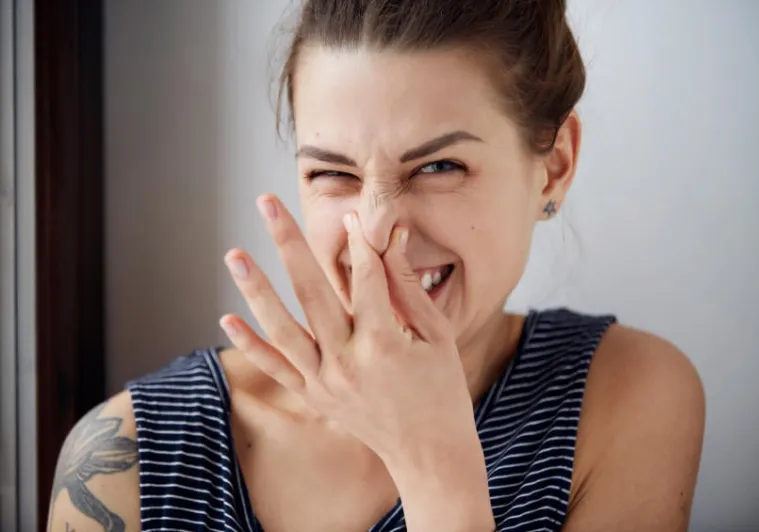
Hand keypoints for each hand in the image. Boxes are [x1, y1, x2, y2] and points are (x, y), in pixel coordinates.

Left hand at [220, 194, 493, 529]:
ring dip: (256, 289)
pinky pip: (275, 368)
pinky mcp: (314, 397)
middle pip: (312, 292)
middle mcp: (347, 364)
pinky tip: (226, 317)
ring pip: (283, 329)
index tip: (350, 215)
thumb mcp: (436, 335)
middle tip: (267, 203)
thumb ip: (408, 287)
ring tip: (234, 254)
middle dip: (288, 243)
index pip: (365, 279)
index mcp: (385, 345)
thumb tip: (390, 240)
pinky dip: (249, 345)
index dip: (360, 243)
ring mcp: (325, 383)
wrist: (429, 453)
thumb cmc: (442, 390)